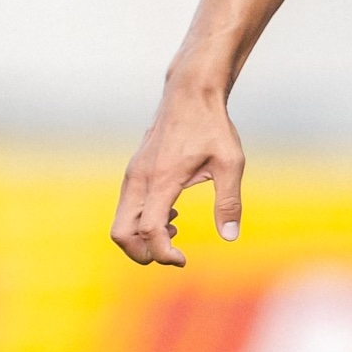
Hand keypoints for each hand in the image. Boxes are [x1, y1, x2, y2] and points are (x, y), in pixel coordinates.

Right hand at [111, 83, 242, 267]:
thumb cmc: (212, 126)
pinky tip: (171, 215)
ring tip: (175, 231)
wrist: (190, 92)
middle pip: (120, 232)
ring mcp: (133, 174)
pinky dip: (141, 221)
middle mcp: (139, 179)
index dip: (162, 253)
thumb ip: (229, 201)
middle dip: (141, 253)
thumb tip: (230, 236)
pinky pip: (127, 207)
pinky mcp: (134, 171)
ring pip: (121, 221)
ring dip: (142, 237)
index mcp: (162, 179)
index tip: (183, 260)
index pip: (148, 230)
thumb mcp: (231, 162)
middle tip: (172, 254)